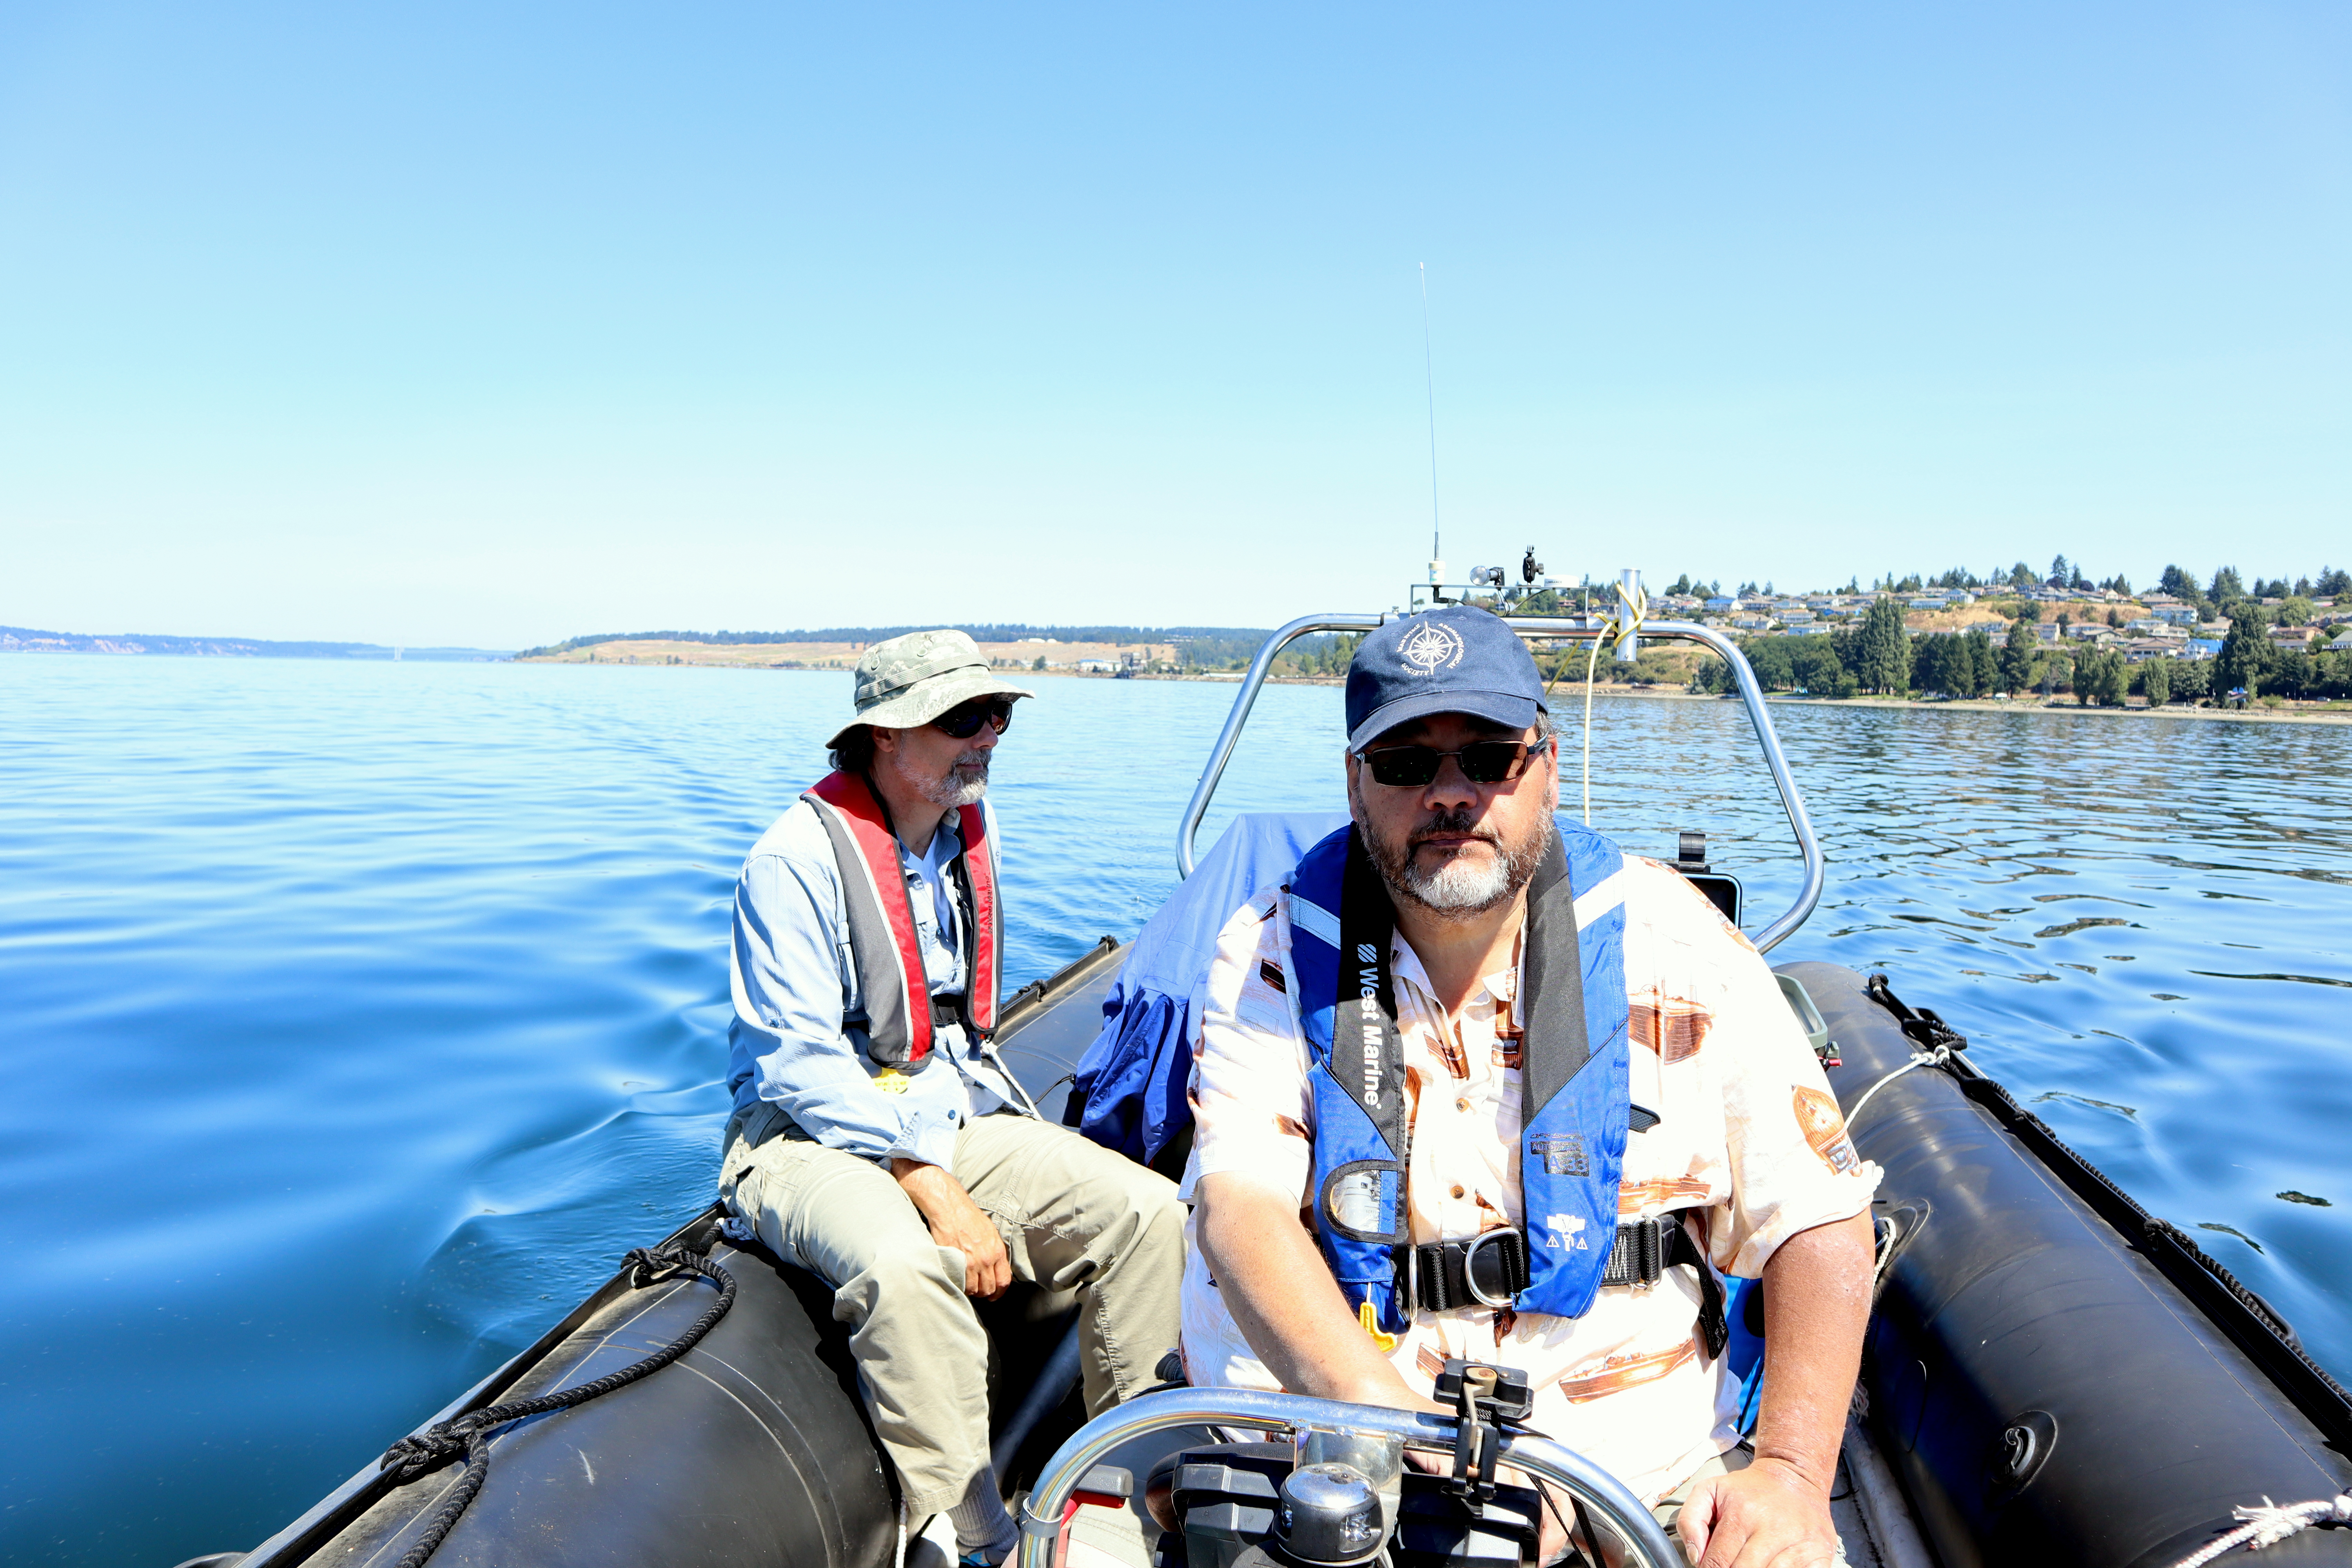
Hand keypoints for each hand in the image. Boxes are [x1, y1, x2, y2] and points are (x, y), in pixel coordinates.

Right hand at [889, 1158, 1011, 1299]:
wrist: (949, 1207)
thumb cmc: (968, 1217)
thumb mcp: (990, 1232)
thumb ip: (994, 1251)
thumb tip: (996, 1268)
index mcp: (997, 1250)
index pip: (1004, 1281)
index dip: (999, 1292)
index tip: (994, 1296)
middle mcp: (986, 1258)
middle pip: (988, 1289)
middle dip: (984, 1293)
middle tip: (978, 1289)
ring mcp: (970, 1261)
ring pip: (974, 1290)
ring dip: (970, 1290)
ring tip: (966, 1283)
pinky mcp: (955, 1262)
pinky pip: (960, 1283)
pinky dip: (959, 1285)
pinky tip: (958, 1278)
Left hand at [1675, 1456, 1838, 1567]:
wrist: (1795, 1478)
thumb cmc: (1749, 1490)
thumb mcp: (1710, 1490)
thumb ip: (1690, 1520)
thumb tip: (1696, 1556)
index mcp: (1742, 1515)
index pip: (1717, 1562)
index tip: (1710, 1567)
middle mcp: (1772, 1530)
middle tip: (1730, 1564)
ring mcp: (1799, 1545)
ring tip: (1751, 1562)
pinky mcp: (1819, 1555)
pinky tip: (1772, 1564)